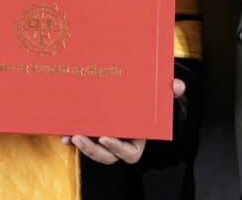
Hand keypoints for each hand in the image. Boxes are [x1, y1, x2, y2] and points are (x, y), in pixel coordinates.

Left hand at [61, 78, 185, 164]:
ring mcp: (105, 138)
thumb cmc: (148, 97)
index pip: (130, 153)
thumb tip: (179, 85)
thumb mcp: (159, 94)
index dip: (118, 148)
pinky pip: (82, 139)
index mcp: (137, 138)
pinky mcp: (93, 132)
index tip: (106, 138)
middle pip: (107, 155)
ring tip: (70, 136)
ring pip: (92, 149)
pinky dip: (72, 137)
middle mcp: (120, 142)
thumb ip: (169, 91)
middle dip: (92, 150)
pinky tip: (63, 133)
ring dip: (80, 145)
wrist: (135, 91)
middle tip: (81, 137)